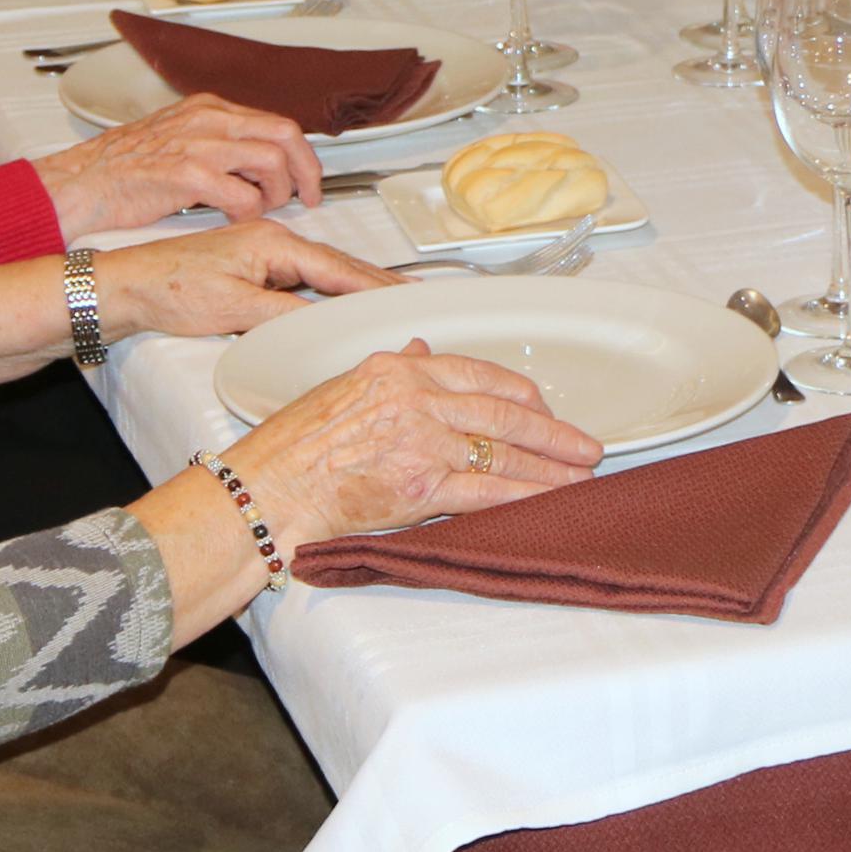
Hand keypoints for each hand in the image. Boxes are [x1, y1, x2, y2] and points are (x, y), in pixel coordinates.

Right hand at [33, 91, 323, 236]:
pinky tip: (235, 222)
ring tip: (262, 211)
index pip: (276, 122)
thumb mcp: (176, 140)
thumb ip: (216, 145)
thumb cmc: (120, 170)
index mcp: (208, 109)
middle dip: (306, 171)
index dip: (300, 154)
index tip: (307, 179)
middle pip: (285, 134)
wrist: (78, 184)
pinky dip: (248, 213)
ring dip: (277, 194)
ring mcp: (197, 144)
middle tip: (306, 198)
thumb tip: (256, 165)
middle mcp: (207, 119)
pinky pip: (242, 196)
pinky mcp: (185, 175)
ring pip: (271, 161)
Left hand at [95, 218, 399, 341]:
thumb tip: (322, 323)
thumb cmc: (168, 288)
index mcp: (273, 243)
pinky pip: (302, 275)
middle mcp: (271, 242)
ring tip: (386, 296)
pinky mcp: (251, 266)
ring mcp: (262, 252)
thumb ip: (283, 315)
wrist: (128, 284)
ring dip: (354, 282)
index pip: (338, 268)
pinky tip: (336, 297)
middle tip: (411, 296)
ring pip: (320, 269)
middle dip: (376, 280)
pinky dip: (327, 285)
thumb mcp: (232, 308)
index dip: (374, 285)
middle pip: (337, 264)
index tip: (404, 296)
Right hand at [224, 343, 601, 544]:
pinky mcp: (421, 486)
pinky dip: (526, 495)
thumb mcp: (341, 386)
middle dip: (551, 430)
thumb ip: (390, 369)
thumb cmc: (290, 446)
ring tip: (581, 474)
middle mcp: (415, 398)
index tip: (543, 405)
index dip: (520, 391)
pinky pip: (488, 490)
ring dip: (549, 465)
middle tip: (584, 444)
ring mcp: (421, 442)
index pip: (477, 372)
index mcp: (397, 369)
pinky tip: (550, 500)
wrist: (266, 489)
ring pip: (504, 450)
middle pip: (502, 410)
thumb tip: (421, 350)